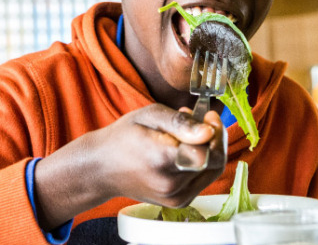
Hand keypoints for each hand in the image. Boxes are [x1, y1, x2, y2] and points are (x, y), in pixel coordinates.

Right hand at [33, 103, 225, 229]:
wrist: (102, 168)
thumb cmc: (124, 136)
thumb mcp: (149, 115)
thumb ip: (180, 123)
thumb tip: (208, 131)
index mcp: (162, 160)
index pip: (207, 153)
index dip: (215, 133)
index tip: (208, 116)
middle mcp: (170, 184)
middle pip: (213, 162)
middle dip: (214, 139)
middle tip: (202, 121)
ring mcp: (174, 198)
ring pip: (211, 171)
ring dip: (207, 150)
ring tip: (187, 135)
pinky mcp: (178, 203)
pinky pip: (202, 180)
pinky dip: (199, 164)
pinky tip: (184, 150)